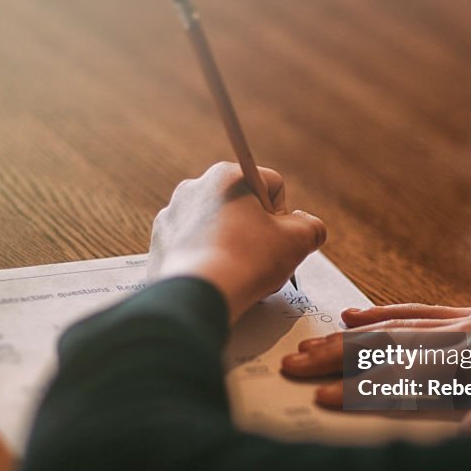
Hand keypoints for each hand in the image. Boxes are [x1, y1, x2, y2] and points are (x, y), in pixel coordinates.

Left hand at [148, 162, 326, 322]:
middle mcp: (195, 187)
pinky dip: (207, 260)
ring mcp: (173, 215)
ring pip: (216, 227)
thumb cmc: (248, 261)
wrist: (198, 294)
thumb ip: (311, 227)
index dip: (283, 216)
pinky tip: (216, 279)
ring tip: (238, 273)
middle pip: (241, 207)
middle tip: (261, 260)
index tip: (278, 239)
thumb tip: (309, 227)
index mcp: (227, 175)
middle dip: (255, 232)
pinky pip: (193, 247)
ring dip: (231, 246)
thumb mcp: (298, 241)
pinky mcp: (160, 243)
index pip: (272, 186)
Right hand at [280, 303, 470, 407]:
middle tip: (292, 366)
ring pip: (397, 325)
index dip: (361, 391)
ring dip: (350, 336)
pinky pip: (422, 308)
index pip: (407, 380)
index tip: (318, 401)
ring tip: (310, 343)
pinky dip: (387, 311)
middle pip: (390, 346)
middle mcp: (469, 336)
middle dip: (337, 358)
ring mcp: (470, 320)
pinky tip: (358, 315)